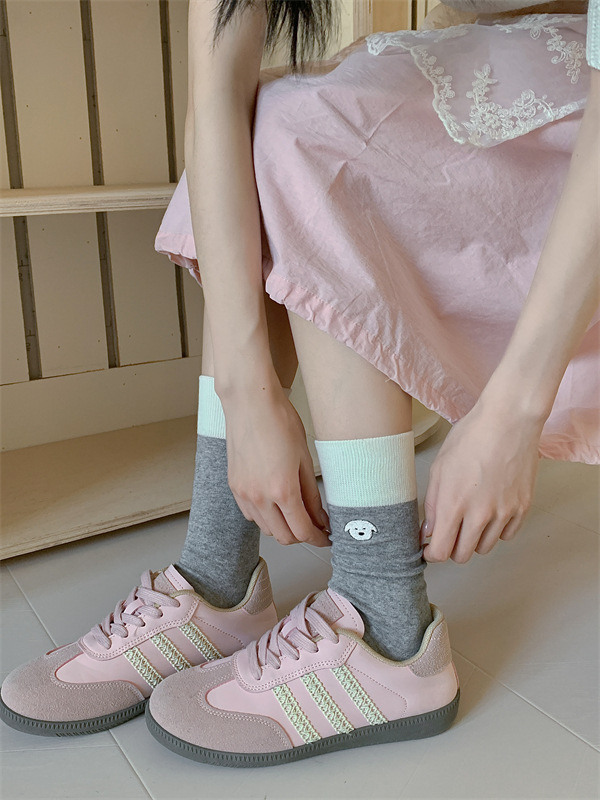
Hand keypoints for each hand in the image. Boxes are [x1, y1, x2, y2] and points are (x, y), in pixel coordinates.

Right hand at [219, 379, 330, 547]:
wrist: (250, 403)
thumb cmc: (278, 421)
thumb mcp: (304, 458)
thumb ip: (311, 493)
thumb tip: (320, 516)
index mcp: (282, 490)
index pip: (302, 530)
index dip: (318, 538)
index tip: (326, 536)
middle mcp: (260, 497)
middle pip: (284, 536)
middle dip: (302, 537)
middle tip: (315, 527)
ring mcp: (243, 493)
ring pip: (266, 529)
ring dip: (284, 529)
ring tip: (297, 515)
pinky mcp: (234, 486)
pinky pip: (250, 515)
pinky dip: (266, 518)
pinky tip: (276, 505)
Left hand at [420, 399, 543, 562]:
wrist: (508, 421)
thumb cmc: (470, 438)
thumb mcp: (440, 468)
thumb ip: (432, 504)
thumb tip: (428, 532)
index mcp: (453, 505)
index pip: (441, 552)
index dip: (432, 554)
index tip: (429, 549)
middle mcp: (480, 515)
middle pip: (463, 555)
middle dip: (451, 547)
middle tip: (449, 532)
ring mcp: (504, 513)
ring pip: (485, 548)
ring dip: (474, 539)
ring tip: (471, 517)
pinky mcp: (523, 508)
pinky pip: (507, 535)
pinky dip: (497, 530)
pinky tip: (491, 512)